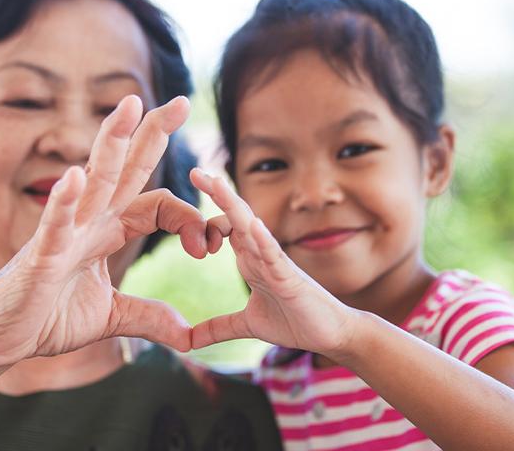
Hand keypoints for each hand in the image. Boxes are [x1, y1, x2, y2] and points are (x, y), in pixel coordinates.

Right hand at [0, 95, 202, 367]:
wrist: (2, 338)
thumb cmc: (49, 317)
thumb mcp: (111, 317)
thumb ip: (148, 317)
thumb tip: (187, 334)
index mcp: (109, 231)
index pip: (159, 205)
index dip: (189, 220)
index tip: (209, 247)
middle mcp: (90, 222)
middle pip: (127, 169)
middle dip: (153, 134)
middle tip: (182, 101)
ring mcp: (65, 233)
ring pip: (94, 180)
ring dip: (111, 143)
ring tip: (131, 106)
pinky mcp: (40, 256)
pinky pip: (54, 223)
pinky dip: (63, 201)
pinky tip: (74, 177)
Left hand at [190, 169, 356, 356]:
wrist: (331, 335)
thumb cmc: (295, 322)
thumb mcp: (247, 325)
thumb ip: (218, 328)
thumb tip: (188, 342)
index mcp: (250, 260)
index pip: (225, 229)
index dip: (204, 223)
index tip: (182, 224)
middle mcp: (261, 254)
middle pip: (236, 217)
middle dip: (217, 193)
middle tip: (195, 170)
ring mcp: (276, 263)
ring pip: (252, 228)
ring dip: (234, 205)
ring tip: (216, 183)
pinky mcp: (290, 278)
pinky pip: (275, 256)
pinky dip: (264, 240)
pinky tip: (253, 226)